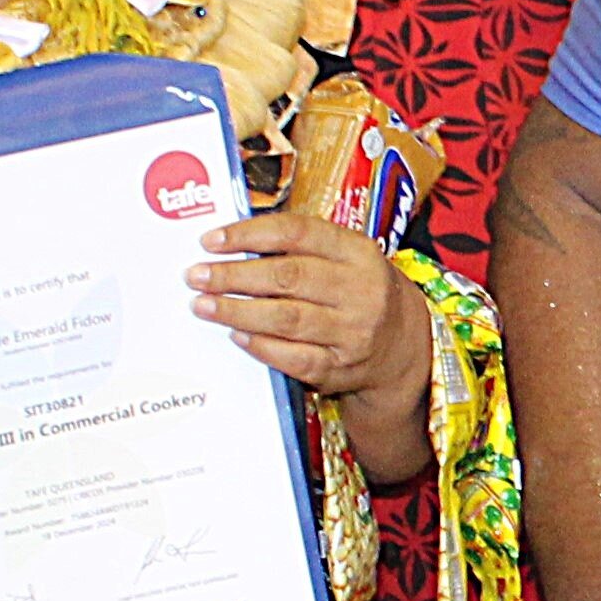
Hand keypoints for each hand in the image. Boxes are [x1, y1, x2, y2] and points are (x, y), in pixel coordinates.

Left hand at [191, 213, 428, 401]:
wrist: (404, 345)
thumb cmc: (359, 291)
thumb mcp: (345, 257)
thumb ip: (299, 248)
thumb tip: (232, 245)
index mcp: (357, 252)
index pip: (297, 232)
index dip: (249, 234)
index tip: (211, 240)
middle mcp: (360, 290)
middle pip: (287, 277)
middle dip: (234, 275)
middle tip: (197, 275)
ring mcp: (353, 332)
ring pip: (287, 318)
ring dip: (238, 311)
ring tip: (204, 305)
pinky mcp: (341, 367)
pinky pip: (295, 358)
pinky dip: (262, 346)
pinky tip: (237, 335)